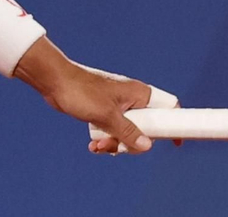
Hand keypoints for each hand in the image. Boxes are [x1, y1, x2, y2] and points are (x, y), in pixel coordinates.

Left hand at [12, 37, 161, 153]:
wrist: (52, 80)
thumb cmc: (80, 91)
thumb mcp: (107, 115)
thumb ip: (128, 132)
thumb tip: (148, 146)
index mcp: (139, 94)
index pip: (169, 109)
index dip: (173, 126)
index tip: (174, 144)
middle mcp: (132, 100)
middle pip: (147, 129)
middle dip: (132, 142)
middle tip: (118, 147)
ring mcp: (117, 106)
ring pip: (127, 132)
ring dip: (115, 143)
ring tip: (99, 146)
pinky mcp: (103, 111)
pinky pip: (112, 130)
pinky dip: (105, 139)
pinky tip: (93, 146)